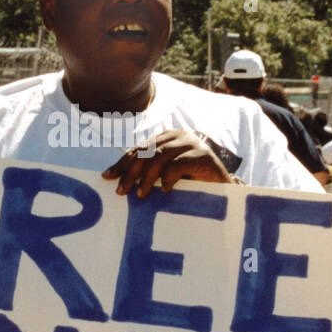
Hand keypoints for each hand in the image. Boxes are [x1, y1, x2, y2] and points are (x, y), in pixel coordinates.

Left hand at [102, 129, 239, 198]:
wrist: (224, 191)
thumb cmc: (192, 184)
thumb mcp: (167, 176)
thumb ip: (149, 172)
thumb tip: (118, 181)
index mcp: (167, 138)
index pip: (139, 149)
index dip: (122, 163)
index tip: (107, 177)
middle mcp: (178, 137)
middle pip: (147, 152)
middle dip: (131, 172)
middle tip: (122, 191)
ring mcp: (192, 144)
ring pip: (160, 156)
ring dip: (147, 177)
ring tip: (141, 194)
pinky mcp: (203, 155)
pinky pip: (178, 164)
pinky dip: (168, 178)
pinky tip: (165, 191)